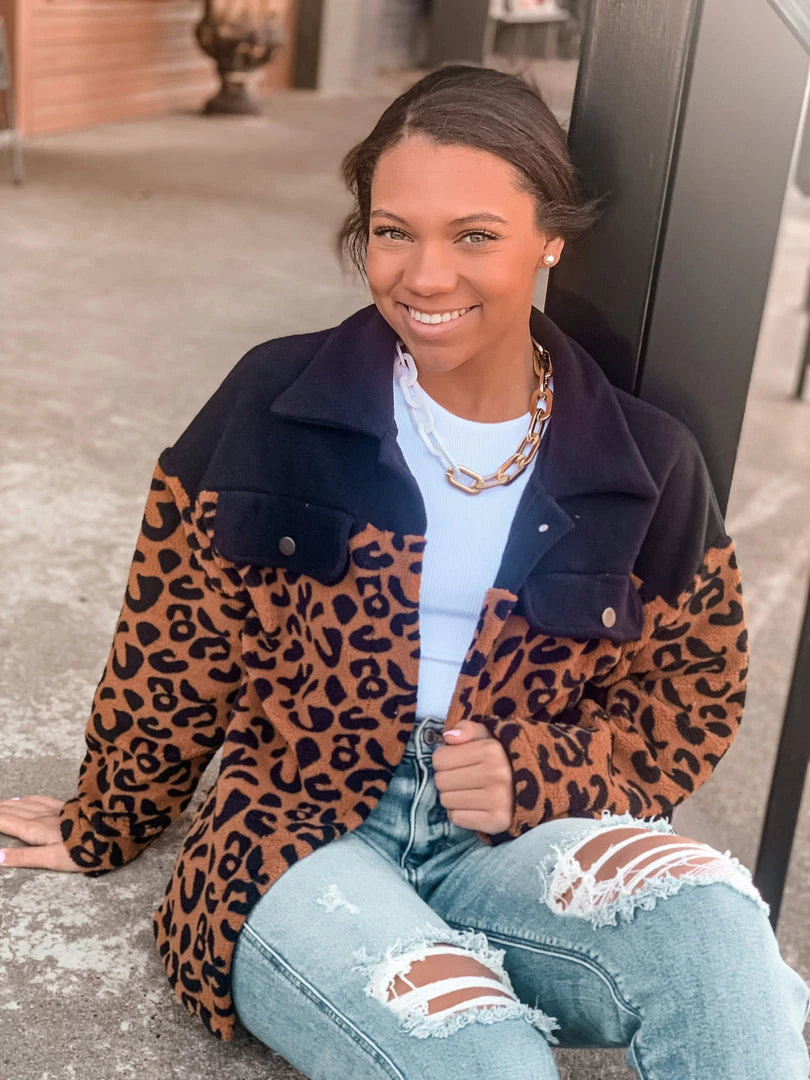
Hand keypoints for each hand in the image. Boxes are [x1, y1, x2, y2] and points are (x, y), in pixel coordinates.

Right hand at [0, 796, 81, 871]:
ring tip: (0, 804)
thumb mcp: (51, 859)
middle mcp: (41, 816)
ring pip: (25, 804)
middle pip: (13, 811)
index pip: (6, 822)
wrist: (106, 831)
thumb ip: (23, 857)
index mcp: (34, 829)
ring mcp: (53, 810)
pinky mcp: (65, 807)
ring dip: (9, 804)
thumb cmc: (80, 848)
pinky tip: (26, 798)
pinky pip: (41, 799)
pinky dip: (28, 799)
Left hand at [432, 720, 514, 834]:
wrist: (531, 789)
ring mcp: (498, 800)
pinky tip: (473, 807)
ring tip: (469, 792)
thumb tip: (448, 737)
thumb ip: (467, 729)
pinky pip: (456, 818)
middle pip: (441, 781)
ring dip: (453, 797)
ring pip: (446, 800)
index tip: (458, 762)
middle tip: (463, 779)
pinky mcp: (497, 821)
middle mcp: (497, 774)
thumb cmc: (500, 760)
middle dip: (447, 779)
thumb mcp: (487, 736)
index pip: (439, 758)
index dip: (444, 760)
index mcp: (492, 750)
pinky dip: (460, 814)